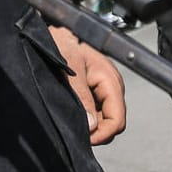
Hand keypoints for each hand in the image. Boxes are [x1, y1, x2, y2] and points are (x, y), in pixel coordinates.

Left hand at [51, 27, 126, 144]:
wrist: (53, 32)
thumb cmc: (61, 44)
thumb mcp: (69, 69)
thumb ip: (81, 97)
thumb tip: (92, 125)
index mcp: (110, 80)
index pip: (118, 120)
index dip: (102, 134)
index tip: (84, 138)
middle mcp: (112, 85)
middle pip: (113, 122)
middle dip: (97, 131)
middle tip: (76, 131)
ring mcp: (105, 88)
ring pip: (105, 118)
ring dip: (92, 125)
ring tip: (73, 121)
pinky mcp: (96, 89)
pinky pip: (98, 111)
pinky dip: (89, 117)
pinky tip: (75, 113)